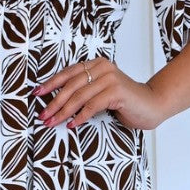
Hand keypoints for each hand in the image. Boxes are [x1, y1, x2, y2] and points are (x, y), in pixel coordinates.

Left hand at [33, 58, 168, 130]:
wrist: (152, 105)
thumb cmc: (125, 102)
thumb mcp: (101, 93)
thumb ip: (84, 91)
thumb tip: (56, 103)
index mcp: (97, 64)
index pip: (69, 72)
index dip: (51, 83)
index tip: (37, 93)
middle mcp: (103, 68)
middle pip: (71, 85)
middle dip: (54, 102)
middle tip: (43, 114)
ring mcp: (110, 78)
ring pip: (80, 96)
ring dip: (63, 111)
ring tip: (52, 122)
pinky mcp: (117, 91)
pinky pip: (92, 105)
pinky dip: (80, 116)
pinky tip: (72, 124)